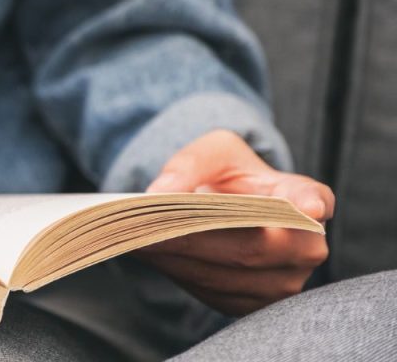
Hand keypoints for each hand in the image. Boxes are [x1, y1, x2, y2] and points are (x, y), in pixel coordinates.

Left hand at [135, 130, 333, 315]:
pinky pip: (215, 293)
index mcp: (303, 197)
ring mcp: (282, 281)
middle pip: (254, 248)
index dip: (311, 205)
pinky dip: (180, 273)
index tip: (308, 207)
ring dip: (181, 259)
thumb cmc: (226, 174)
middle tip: (151, 224)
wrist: (223, 206)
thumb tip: (162, 192)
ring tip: (140, 236)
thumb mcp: (211, 151)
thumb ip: (190, 164)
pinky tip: (152, 253)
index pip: (314, 201)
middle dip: (198, 238)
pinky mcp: (252, 302)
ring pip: (229, 276)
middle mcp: (304, 246)